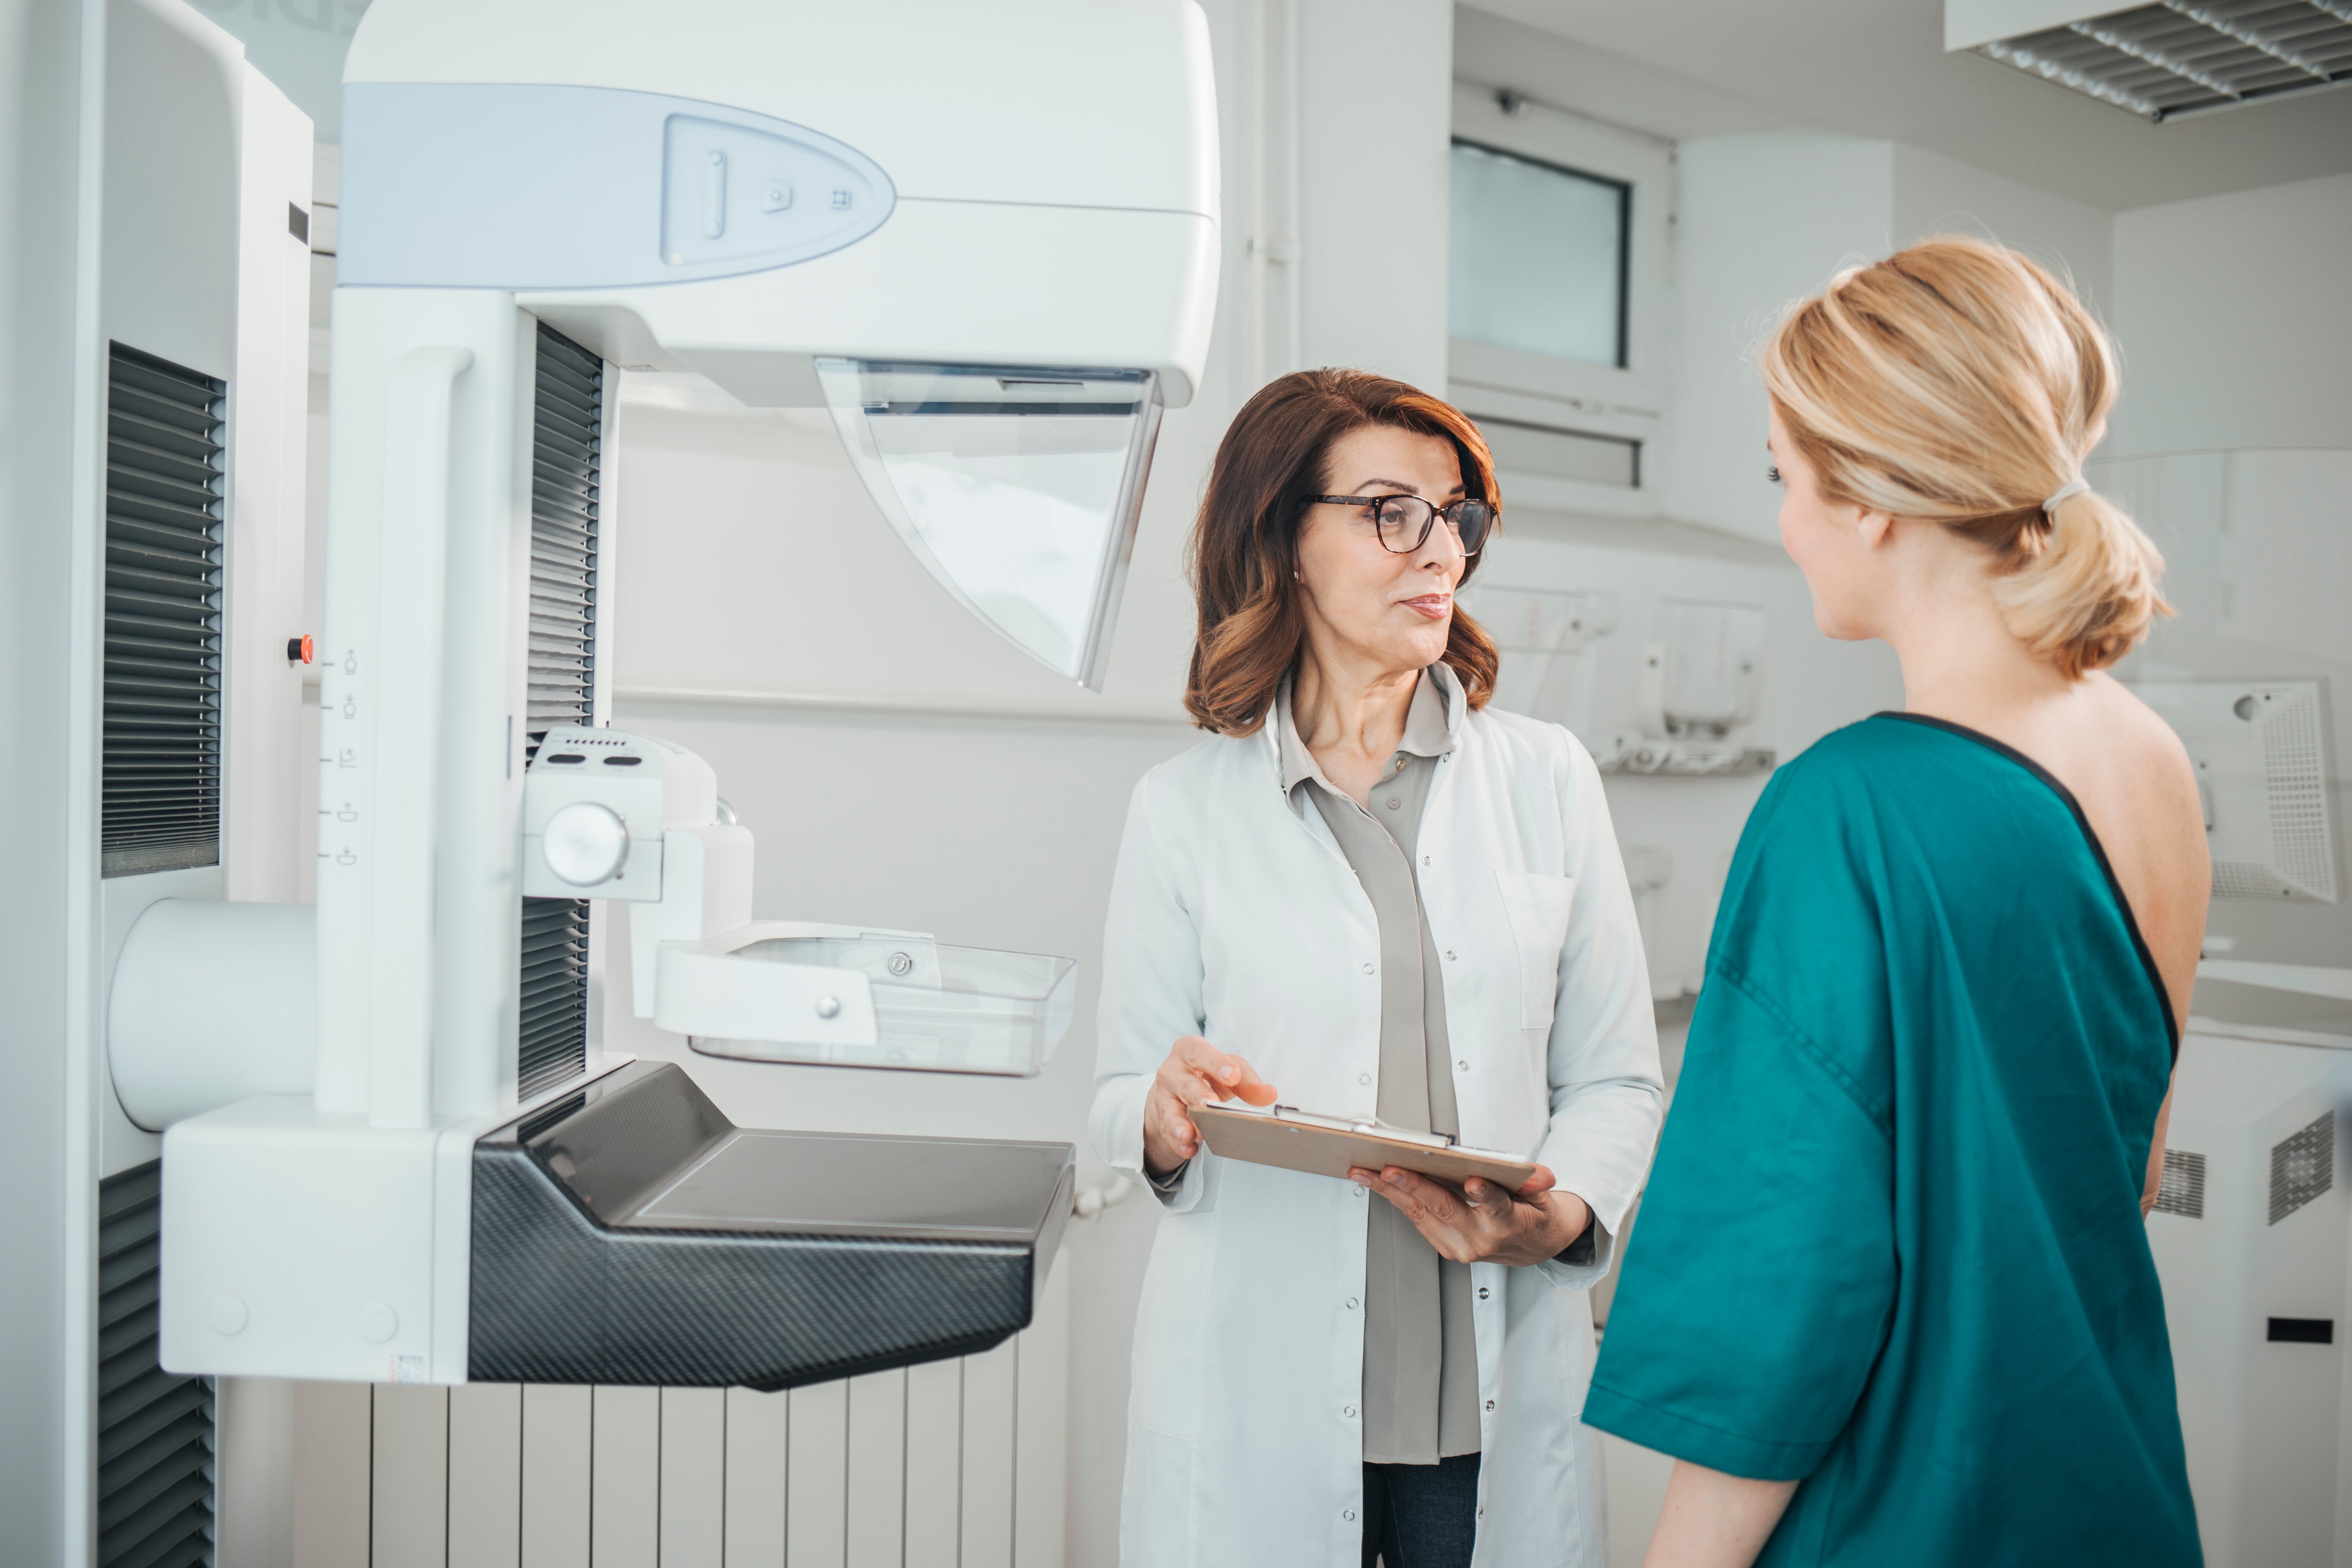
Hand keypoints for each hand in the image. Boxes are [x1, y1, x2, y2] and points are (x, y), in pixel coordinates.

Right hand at [1142, 1035, 1276, 1176]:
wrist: (1178, 1091)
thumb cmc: (1208, 1075)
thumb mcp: (1229, 1072)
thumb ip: (1248, 1081)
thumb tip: (1270, 1094)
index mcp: (1189, 1050)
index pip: (1199, 1052)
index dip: (1215, 1062)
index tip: (1232, 1075)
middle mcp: (1172, 1071)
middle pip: (1184, 1082)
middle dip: (1197, 1094)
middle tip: (1210, 1105)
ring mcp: (1164, 1097)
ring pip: (1169, 1110)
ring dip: (1180, 1123)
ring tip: (1190, 1134)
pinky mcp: (1161, 1120)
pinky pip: (1168, 1133)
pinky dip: (1179, 1143)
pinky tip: (1189, 1149)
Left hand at [1346, 1162, 1591, 1266]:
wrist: (1532, 1246)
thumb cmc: (1533, 1215)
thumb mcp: (1543, 1198)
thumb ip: (1537, 1184)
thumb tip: (1542, 1176)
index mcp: (1509, 1224)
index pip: (1498, 1207)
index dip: (1485, 1195)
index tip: (1475, 1182)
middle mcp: (1480, 1240)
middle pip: (1445, 1209)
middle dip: (1414, 1187)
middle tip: (1390, 1169)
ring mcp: (1459, 1247)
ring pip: (1420, 1214)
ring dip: (1389, 1192)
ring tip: (1364, 1172)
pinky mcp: (1445, 1246)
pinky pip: (1416, 1219)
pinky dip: (1395, 1199)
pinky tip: (1376, 1183)